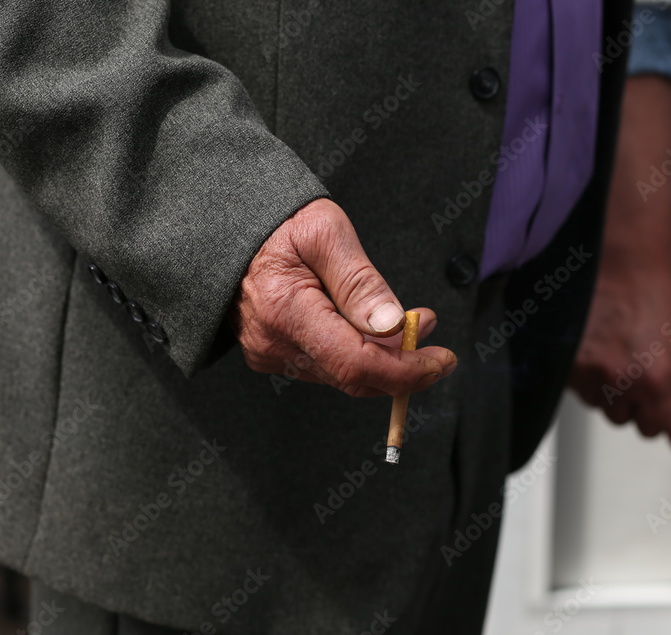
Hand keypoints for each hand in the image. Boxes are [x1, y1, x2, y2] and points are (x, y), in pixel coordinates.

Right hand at [230, 198, 457, 396]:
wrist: (227, 225)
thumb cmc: (277, 221)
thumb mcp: (326, 232)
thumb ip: (360, 282)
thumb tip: (392, 325)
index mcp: (287, 313)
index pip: (357, 365)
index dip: (407, 370)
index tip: (442, 360)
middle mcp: (274, 344)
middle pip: (354, 377)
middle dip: (403, 363)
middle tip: (428, 328)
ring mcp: (270, 354)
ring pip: (343, 375)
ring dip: (383, 357)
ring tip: (409, 322)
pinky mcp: (272, 353)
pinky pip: (326, 366)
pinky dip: (358, 353)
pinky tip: (373, 328)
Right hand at [567, 75, 670, 452]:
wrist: (621, 265)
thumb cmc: (656, 303)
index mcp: (659, 383)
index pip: (653, 430)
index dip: (655, 409)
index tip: (653, 388)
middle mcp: (623, 382)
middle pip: (622, 419)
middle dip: (629, 398)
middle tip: (633, 362)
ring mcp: (590, 372)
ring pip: (596, 403)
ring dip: (604, 384)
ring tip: (614, 348)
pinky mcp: (564, 363)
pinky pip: (574, 385)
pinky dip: (583, 370)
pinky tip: (596, 343)